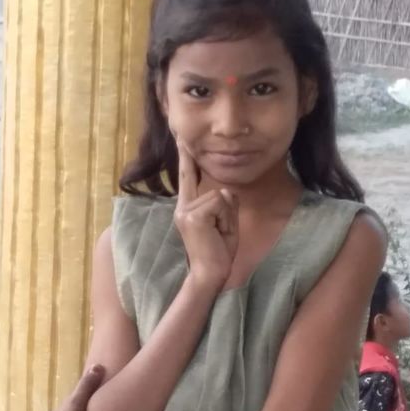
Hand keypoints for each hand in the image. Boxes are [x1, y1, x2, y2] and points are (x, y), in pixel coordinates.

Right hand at [174, 139, 238, 289]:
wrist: (209, 275)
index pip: (188, 175)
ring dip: (228, 218)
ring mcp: (186, 210)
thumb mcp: (225, 224)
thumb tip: (225, 191)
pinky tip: (217, 235)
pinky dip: (226, 220)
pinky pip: (221, 204)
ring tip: (219, 236)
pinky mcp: (192, 215)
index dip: (185, 154)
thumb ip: (224, 204)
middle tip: (218, 237)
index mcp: (187, 208)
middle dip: (227, 215)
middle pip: (219, 191)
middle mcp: (182, 206)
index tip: (180, 135)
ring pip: (222, 198)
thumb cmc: (218, 254)